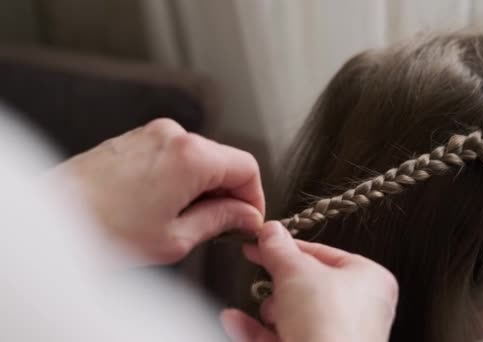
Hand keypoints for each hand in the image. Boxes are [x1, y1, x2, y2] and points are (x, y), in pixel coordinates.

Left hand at [46, 118, 264, 264]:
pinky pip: (173, 155)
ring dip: (203, 186)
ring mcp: (150, 134)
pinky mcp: (133, 139)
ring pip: (198, 157)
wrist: (49, 218)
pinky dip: (180, 178)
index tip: (249, 218)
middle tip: (221, 226)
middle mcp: (173, 135)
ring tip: (185, 221)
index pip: (246, 167)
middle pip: (223, 160)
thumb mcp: (175, 238)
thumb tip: (244, 216)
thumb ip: (220, 221)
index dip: (254, 196)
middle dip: (228, 192)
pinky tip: (163, 207)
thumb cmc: (102, 230)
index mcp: (191, 156)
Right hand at [221, 222, 397, 341]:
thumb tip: (271, 233)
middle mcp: (360, 311)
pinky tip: (235, 321)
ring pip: (294, 316)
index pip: (324, 254)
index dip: (289, 246)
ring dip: (271, 311)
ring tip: (268, 311)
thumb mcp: (296, 272)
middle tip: (263, 273)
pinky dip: (257, 331)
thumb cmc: (329, 326)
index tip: (263, 242)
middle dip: (280, 285)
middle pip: (308, 287)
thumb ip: (280, 249)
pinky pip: (283, 339)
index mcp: (370, 280)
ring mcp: (338, 338)